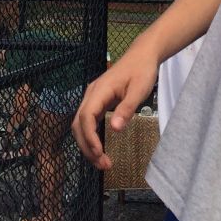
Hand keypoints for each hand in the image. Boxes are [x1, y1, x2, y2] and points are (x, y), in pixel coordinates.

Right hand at [71, 43, 158, 169]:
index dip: (89, 138)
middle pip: (79, 124)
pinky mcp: (97, 101)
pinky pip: (88, 121)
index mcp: (100, 90)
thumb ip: (126, 109)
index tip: (99, 154)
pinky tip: (99, 148)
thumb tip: (115, 129)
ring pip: (81, 124)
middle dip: (87, 146)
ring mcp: (93, 97)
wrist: (142, 55)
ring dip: (87, 144)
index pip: (86, 117)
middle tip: (103, 165)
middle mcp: (91, 94)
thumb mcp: (139, 90)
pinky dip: (91, 136)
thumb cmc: (142, 70)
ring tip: (102, 162)